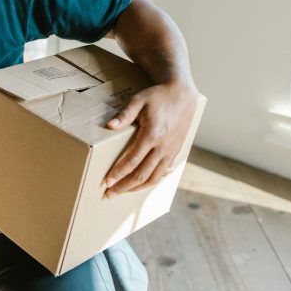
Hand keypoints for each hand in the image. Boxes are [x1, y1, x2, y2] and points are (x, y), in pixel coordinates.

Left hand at [102, 81, 198, 197]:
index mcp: (152, 135)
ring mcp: (170, 151)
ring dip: (137, 187)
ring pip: (154, 177)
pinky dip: (150, 181)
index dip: (118, 173)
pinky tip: (140, 184)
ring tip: (122, 192)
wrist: (183, 95)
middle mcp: (163, 147)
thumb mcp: (138, 100)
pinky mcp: (175, 151)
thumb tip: (110, 125)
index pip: (132, 161)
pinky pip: (162, 172)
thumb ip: (124, 114)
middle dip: (124, 186)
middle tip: (109, 194)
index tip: (107, 182)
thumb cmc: (158, 96)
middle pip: (141, 174)